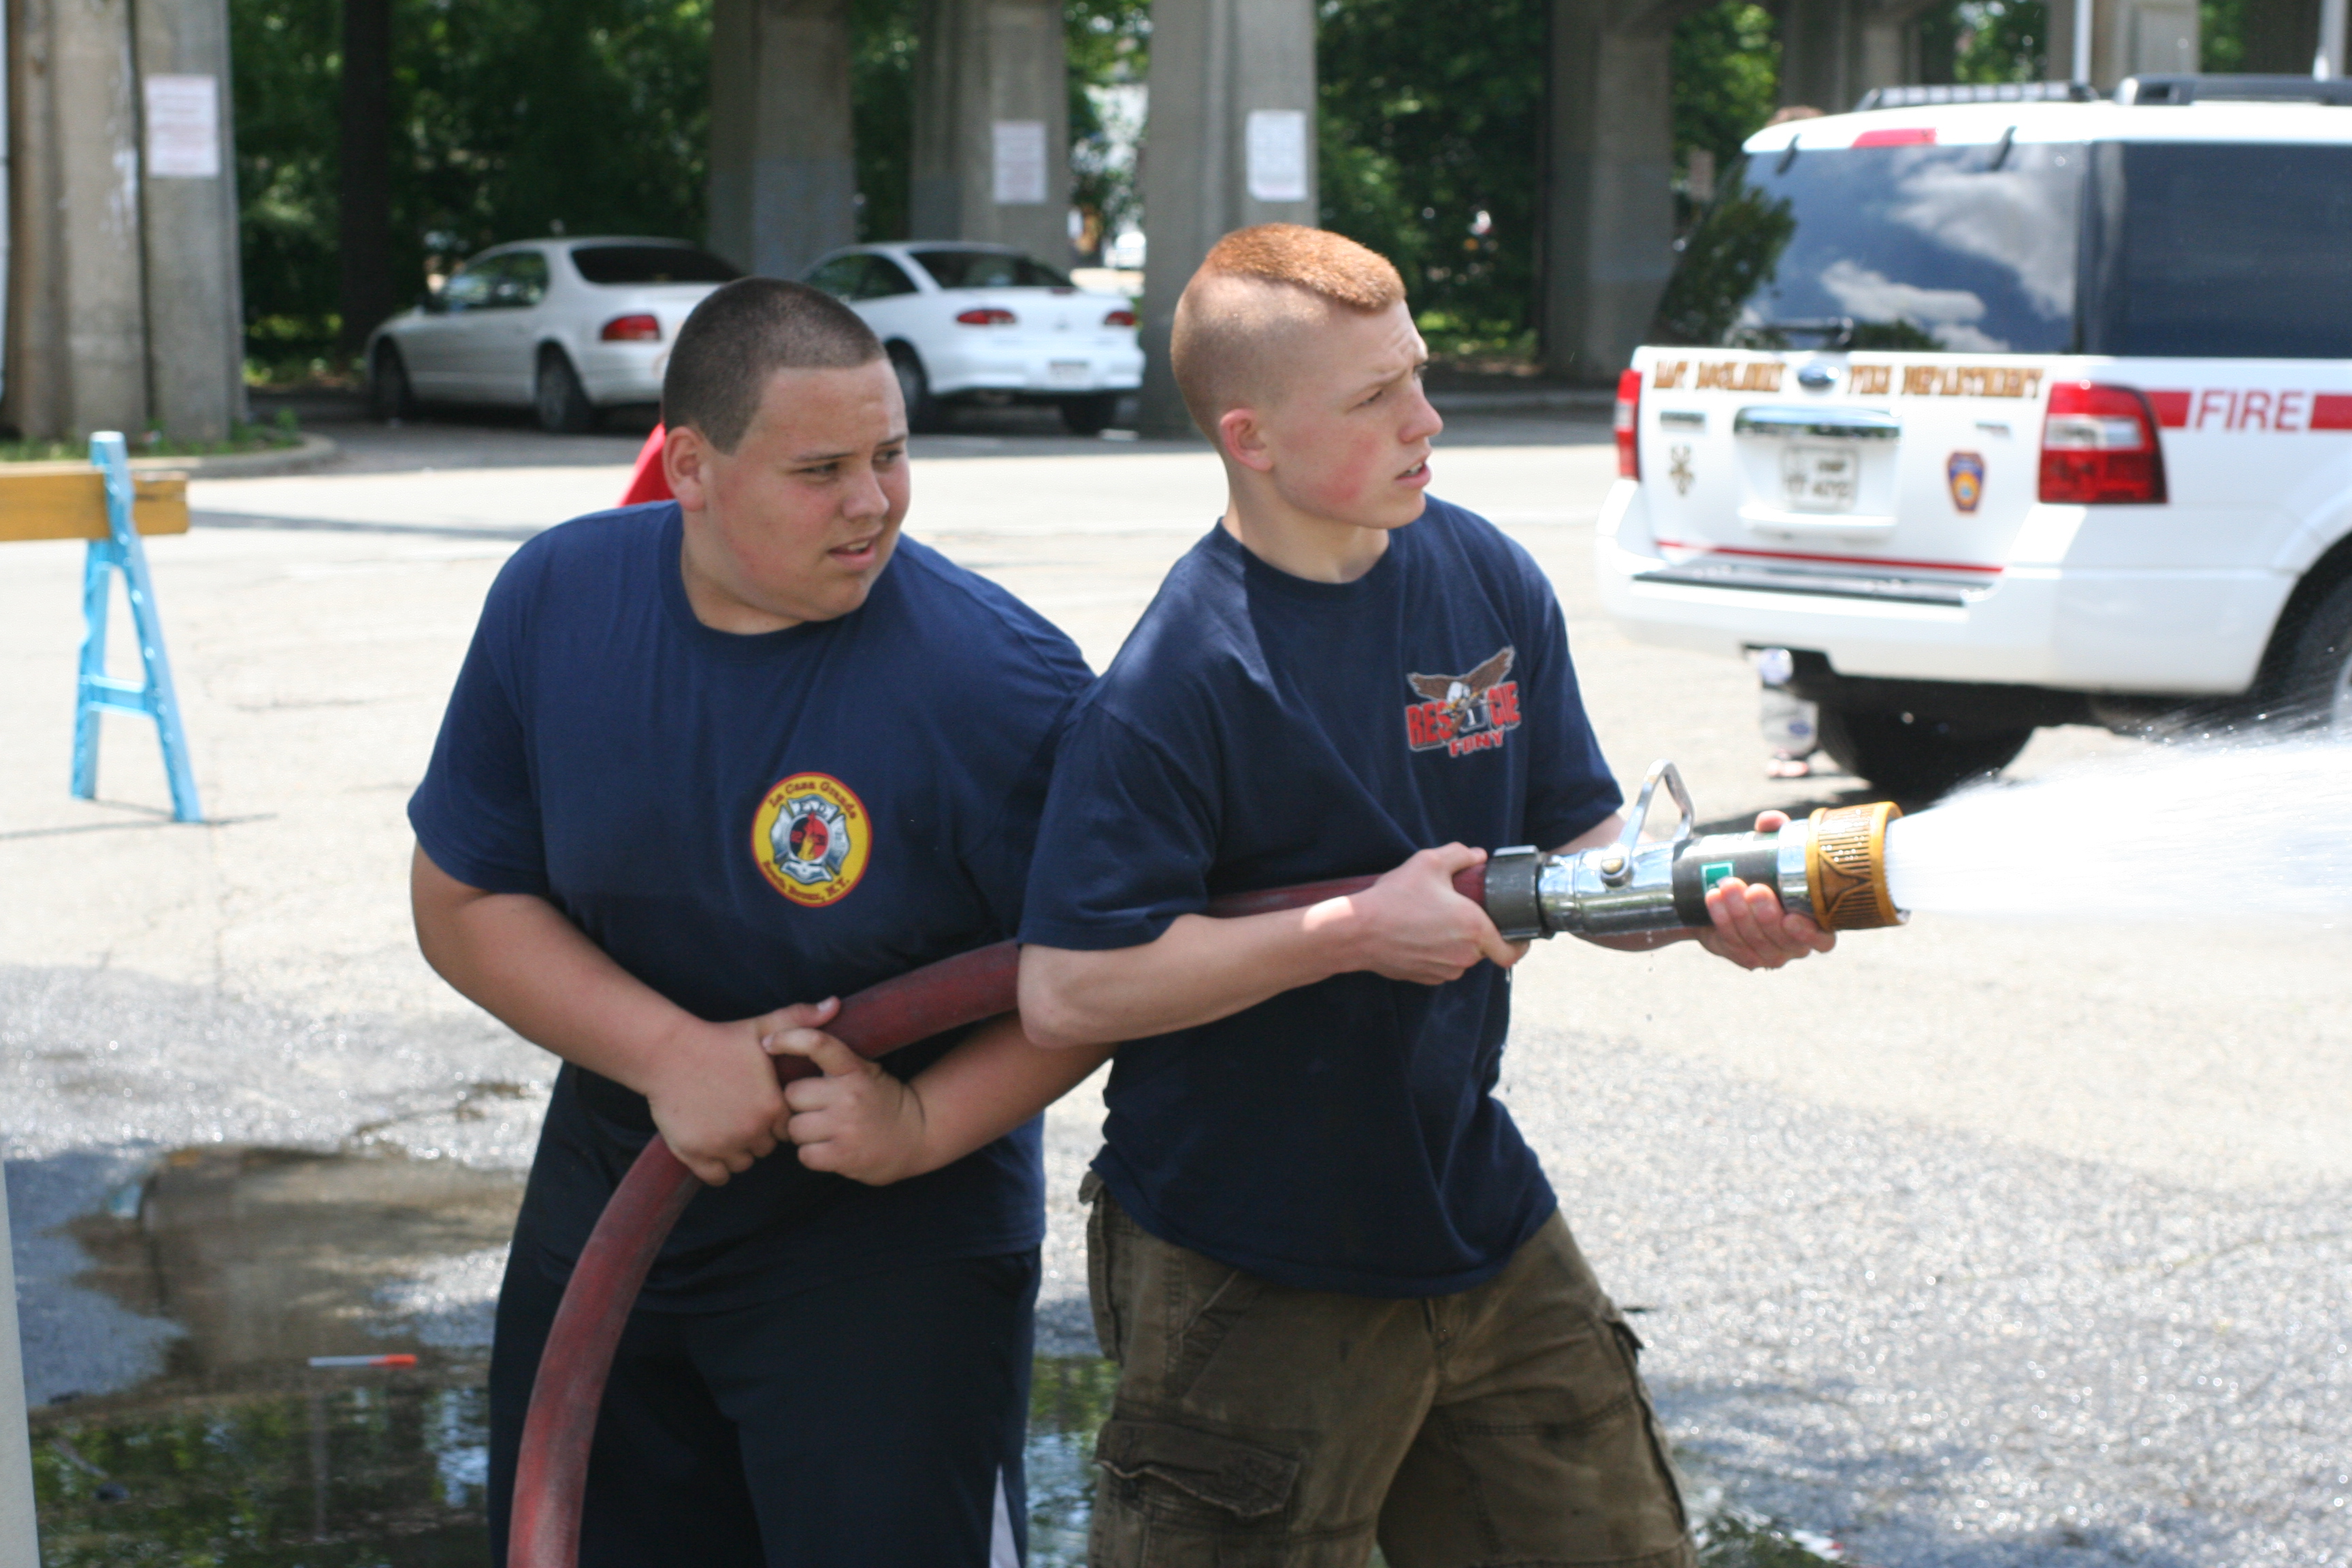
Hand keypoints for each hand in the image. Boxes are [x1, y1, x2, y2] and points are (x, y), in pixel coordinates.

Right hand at [643, 998, 838, 1185]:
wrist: (668, 1052)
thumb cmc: (718, 1039)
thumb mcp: (762, 1027)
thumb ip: (801, 1020)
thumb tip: (835, 1004)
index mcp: (773, 1106)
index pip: (787, 1128)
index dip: (774, 1117)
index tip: (759, 1103)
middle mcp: (752, 1131)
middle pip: (765, 1147)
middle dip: (756, 1135)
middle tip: (739, 1113)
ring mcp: (723, 1145)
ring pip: (742, 1163)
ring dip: (736, 1151)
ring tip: (723, 1125)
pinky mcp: (695, 1154)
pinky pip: (717, 1176)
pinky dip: (715, 1167)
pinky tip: (710, 1145)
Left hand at [768, 1026, 932, 1185]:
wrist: (916, 1137)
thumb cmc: (881, 1100)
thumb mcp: (865, 1070)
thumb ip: (835, 1057)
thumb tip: (792, 1032)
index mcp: (854, 1070)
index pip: (818, 1044)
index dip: (789, 1038)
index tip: (769, 1042)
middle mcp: (849, 1095)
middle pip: (793, 1094)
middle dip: (799, 1103)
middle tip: (819, 1108)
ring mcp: (846, 1127)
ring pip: (794, 1127)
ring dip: (804, 1132)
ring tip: (826, 1130)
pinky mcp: (843, 1156)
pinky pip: (804, 1154)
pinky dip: (812, 1154)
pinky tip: (829, 1148)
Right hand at [1318, 844, 1522, 984]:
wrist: (1357, 931)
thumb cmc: (1395, 897)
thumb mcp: (1428, 862)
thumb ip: (1460, 854)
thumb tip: (1478, 856)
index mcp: (1474, 928)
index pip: (1512, 951)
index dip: (1520, 944)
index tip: (1518, 934)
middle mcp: (1464, 955)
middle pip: (1484, 949)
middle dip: (1478, 932)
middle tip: (1461, 912)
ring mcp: (1444, 970)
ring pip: (1462, 958)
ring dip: (1456, 943)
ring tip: (1434, 921)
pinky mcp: (1424, 978)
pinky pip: (1441, 966)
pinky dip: (1437, 953)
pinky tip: (1419, 935)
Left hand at [1693, 810, 1837, 969]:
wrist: (1722, 894)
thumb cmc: (1762, 872)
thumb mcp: (1771, 851)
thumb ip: (1775, 835)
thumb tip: (1771, 821)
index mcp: (1815, 923)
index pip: (1823, 940)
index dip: (1810, 934)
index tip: (1791, 917)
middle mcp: (1795, 944)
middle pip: (1783, 939)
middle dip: (1765, 915)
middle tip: (1753, 888)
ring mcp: (1769, 954)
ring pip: (1755, 942)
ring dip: (1739, 914)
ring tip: (1726, 885)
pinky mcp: (1743, 956)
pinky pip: (1733, 943)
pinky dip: (1722, 920)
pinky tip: (1714, 900)